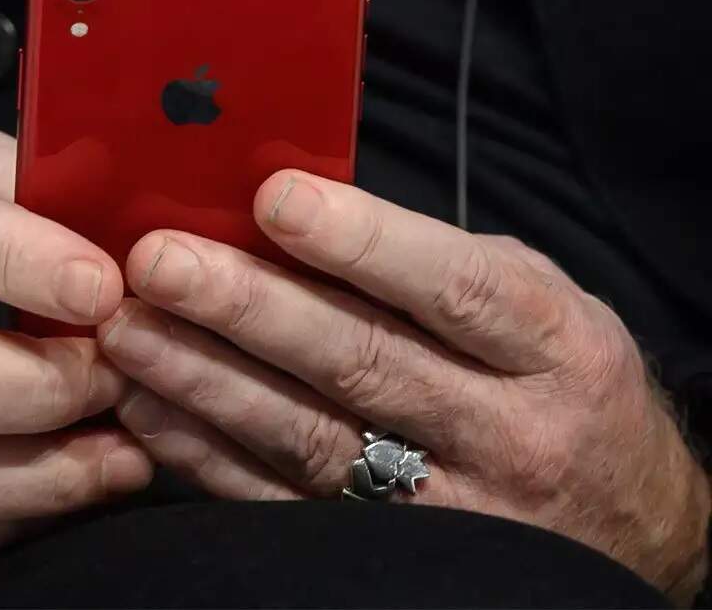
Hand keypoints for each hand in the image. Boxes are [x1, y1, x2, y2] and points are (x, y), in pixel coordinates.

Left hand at [97, 170, 709, 603]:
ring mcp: (444, 507)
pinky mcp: (382, 553)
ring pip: (309, 439)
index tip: (273, 199)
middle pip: (363, 364)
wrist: (625, 518)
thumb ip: (432, 260)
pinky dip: (208, 457)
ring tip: (128, 331)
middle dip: (249, 308)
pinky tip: (148, 410)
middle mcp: (505, 431)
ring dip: (205, 381)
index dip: (362, 243)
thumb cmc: (553, 378)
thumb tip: (289, 209)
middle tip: (159, 263)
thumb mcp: (533, 301)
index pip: (455, 289)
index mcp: (553, 346)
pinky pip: (282, 505)